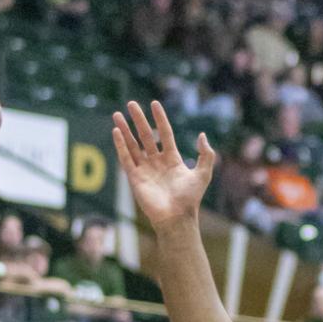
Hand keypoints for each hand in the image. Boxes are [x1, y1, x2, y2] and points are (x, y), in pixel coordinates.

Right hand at [112, 99, 214, 231]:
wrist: (177, 218)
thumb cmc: (190, 199)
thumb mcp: (203, 174)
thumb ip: (206, 154)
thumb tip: (202, 135)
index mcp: (172, 159)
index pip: (164, 134)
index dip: (160, 119)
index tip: (154, 104)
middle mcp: (157, 162)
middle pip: (146, 136)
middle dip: (138, 120)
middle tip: (131, 104)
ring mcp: (144, 169)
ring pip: (132, 145)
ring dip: (125, 129)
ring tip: (118, 114)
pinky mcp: (134, 178)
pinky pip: (125, 158)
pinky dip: (120, 145)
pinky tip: (116, 131)